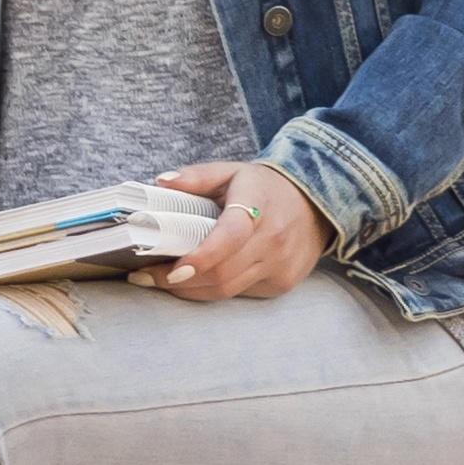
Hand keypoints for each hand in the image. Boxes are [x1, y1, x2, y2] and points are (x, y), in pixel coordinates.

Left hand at [149, 159, 326, 301]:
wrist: (318, 201)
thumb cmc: (265, 187)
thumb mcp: (232, 171)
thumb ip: (196, 176)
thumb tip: (161, 183)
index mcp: (257, 205)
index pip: (229, 237)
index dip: (200, 257)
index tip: (170, 269)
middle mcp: (273, 238)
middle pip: (221, 273)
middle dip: (177, 281)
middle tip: (145, 277)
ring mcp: (281, 264)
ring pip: (227, 289)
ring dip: (191, 289)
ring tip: (163, 280)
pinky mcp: (284, 282)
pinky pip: (241, 293)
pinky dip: (216, 288)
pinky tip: (200, 279)